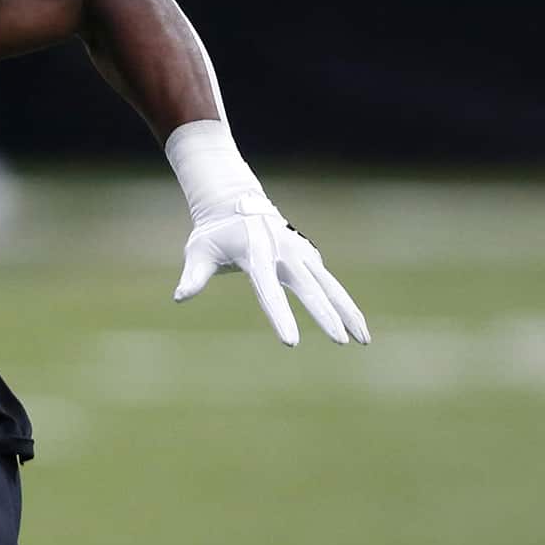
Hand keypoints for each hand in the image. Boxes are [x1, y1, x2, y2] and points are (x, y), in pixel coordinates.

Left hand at [175, 191, 369, 346]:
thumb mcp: (198, 251)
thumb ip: (194, 275)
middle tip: (341, 342)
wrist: (235, 202)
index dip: (280, 316)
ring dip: (348, 311)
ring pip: (330, 285)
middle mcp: (283, 253)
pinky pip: (329, 283)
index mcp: (255, 254)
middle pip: (309, 289)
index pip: (268, 291)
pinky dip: (344, 303)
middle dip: (326, 315)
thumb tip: (180, 298)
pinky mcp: (309, 256)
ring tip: (364, 340)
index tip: (291, 342)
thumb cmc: (214, 233)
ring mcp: (300, 253)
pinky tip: (355, 325)